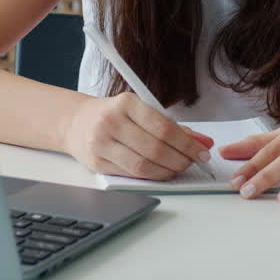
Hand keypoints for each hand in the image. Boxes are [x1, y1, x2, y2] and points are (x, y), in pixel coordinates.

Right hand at [62, 93, 212, 179]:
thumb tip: (204, 143)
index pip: (164, 128)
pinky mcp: (97, 163)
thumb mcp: (141, 110)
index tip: (203, 152)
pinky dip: (151, 176)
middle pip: (156, 149)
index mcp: (126, 103)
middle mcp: (111, 122)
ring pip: (143, 166)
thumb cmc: (114, 115)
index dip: (187, 144)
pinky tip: (161, 172)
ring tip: (178, 168)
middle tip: (193, 162)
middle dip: (181, 159)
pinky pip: (131, 175)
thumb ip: (172, 126)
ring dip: (168, 171)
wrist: (76, 122)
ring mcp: (102, 143)